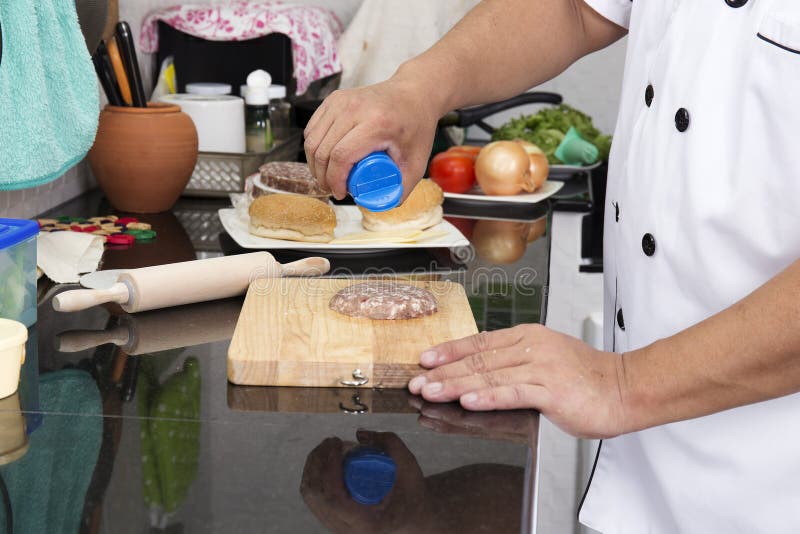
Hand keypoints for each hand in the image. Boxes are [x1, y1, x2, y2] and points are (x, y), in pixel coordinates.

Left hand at [300, 430, 433, 532]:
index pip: (335, 499)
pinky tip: (328, 459)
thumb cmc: (411, 493)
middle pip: (316, 496)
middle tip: (333, 441)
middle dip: (318, 462)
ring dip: (314, 466)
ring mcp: (336, 526)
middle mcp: (346, 530)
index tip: (337, 444)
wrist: (412, 516)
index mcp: (366, 523)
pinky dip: (315, 474)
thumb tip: (359, 434)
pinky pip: (313, 496)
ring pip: (310, 496)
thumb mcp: (410, 467)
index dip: (329, 469)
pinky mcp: (331, 519)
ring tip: (330, 447)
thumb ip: (391, 445)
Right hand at [303, 77, 439, 200]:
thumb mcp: (417, 161)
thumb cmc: (416, 125)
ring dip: (314, 164)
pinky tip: (324, 159)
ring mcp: (341, 101)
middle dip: (323, 177)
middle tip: (333, 189)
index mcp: (376, 123)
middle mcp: (355, 108)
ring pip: (312, 140)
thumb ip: (403, 187)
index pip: (341, 156)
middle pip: (322, 150)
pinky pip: (312, 128)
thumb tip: (383, 204)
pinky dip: (313, 148)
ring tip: (327, 177)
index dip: (335, 180)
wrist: (414, 94)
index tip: (341, 193)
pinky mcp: (333, 99)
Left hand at [408, 324, 627, 438]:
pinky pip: (513, 393)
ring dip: (455, 384)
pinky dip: (487, 397)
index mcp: (528, 336)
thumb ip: (515, 363)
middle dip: (443, 371)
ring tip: (430, 392)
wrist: (626, 389)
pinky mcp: (552, 390)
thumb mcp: (546, 359)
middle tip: (417, 381)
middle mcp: (532, 347)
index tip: (425, 360)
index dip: (449, 351)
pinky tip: (467, 401)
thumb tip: (479, 374)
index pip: (479, 342)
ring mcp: (542, 367)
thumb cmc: (587, 378)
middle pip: (478, 359)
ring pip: (489, 375)